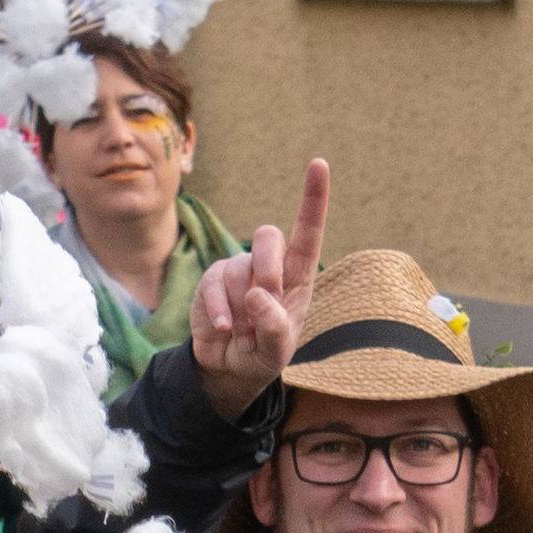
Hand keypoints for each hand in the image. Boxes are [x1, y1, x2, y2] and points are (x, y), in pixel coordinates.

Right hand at [190, 160, 330, 418]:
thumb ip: (274, 326)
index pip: (307, 233)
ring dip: (242, 309)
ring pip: (239, 268)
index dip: (313, 199)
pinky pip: (214, 284)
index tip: (319, 164)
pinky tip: (224, 330)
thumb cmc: (263, 354)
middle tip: (262, 304)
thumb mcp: (276, 351)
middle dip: (267, 270)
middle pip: (268, 236)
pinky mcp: (212, 280)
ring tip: (244, 336)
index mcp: (296, 277)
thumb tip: (258, 293)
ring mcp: (239, 270)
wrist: (228, 368)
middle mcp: (269, 266)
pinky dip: (219, 311)